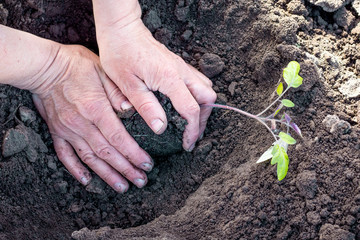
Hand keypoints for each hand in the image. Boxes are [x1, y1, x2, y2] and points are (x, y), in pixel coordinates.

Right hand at [32, 44, 152, 191]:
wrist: (45, 66)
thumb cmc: (77, 65)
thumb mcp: (104, 70)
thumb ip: (118, 92)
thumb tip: (133, 110)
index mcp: (95, 109)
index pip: (118, 138)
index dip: (134, 154)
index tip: (147, 164)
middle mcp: (82, 124)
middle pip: (107, 153)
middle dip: (126, 169)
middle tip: (142, 180)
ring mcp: (68, 130)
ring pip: (90, 159)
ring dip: (107, 175)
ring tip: (122, 186)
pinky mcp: (57, 132)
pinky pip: (65, 155)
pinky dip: (76, 170)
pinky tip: (87, 181)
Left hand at [93, 1, 216, 150]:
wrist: (121, 30)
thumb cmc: (120, 54)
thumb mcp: (128, 85)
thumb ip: (146, 107)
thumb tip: (161, 128)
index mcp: (170, 78)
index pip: (191, 109)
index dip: (192, 130)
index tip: (187, 144)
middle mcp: (181, 71)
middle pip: (208, 98)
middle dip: (203, 119)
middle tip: (190, 135)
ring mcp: (181, 66)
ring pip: (206, 88)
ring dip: (202, 107)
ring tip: (189, 122)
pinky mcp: (177, 64)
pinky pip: (198, 81)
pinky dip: (197, 96)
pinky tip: (184, 104)